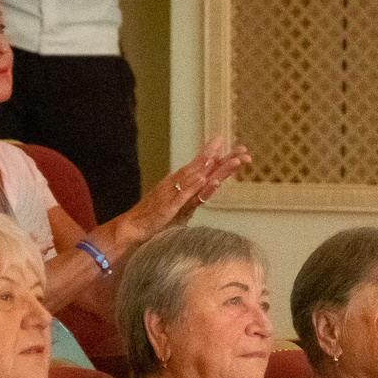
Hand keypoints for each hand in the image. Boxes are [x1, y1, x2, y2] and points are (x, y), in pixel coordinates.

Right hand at [118, 136, 251, 242]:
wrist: (134, 227)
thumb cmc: (154, 217)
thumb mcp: (178, 205)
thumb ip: (191, 196)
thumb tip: (202, 185)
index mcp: (182, 183)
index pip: (205, 168)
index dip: (223, 159)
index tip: (240, 151)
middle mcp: (179, 183)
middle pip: (205, 168)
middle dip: (225, 159)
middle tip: (243, 150)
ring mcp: (174, 193)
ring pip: (197, 177)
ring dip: (214, 168)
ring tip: (229, 160)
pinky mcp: (169, 205)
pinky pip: (184, 194)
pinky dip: (194, 186)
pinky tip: (204, 179)